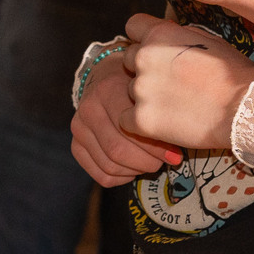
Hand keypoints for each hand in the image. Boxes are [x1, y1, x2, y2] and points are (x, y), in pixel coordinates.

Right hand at [72, 49, 184, 186]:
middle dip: (147, 162)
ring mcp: (79, 128)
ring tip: (152, 163)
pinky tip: (135, 169)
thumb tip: (176, 147)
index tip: (175, 154)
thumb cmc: (136, 83)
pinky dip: (122, 178)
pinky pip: (101, 175)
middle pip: (117, 151)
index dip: (157, 148)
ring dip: (136, 171)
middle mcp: (88, 109)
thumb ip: (160, 111)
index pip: (132, 129)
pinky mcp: (76, 145)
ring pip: (110, 166)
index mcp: (107, 90)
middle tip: (166, 161)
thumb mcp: (149, 86)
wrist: (106, 75)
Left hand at [113, 13, 253, 154]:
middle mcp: (143, 56)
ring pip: (130, 91)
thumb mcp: (206, 39)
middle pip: (128, 59)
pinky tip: (163, 122)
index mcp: (160, 34)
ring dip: (146, 97)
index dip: (142, 38)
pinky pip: (126, 119)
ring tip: (176, 105)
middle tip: (170, 84)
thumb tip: (166, 32)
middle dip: (145, 69)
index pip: (132, 26)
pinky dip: (139, 123)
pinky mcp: (141, 118)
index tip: (154, 50)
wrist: (244, 108)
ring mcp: (141, 89)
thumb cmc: (233, 73)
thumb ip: (178, 35)